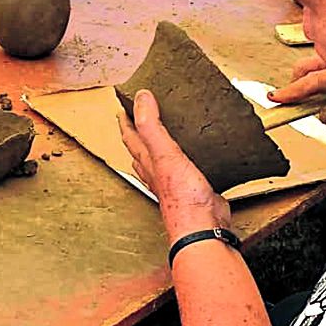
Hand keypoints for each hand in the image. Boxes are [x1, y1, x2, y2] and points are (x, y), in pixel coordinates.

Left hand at [118, 89, 231, 242]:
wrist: (202, 227)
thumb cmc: (182, 197)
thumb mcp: (164, 153)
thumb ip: (151, 125)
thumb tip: (142, 98)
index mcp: (148, 162)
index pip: (131, 137)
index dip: (126, 120)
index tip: (123, 107)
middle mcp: (157, 172)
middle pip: (141, 149)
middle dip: (138, 133)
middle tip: (139, 117)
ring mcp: (174, 182)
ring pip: (160, 161)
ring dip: (158, 148)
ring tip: (162, 134)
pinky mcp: (193, 188)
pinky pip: (184, 168)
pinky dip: (184, 159)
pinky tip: (193, 157)